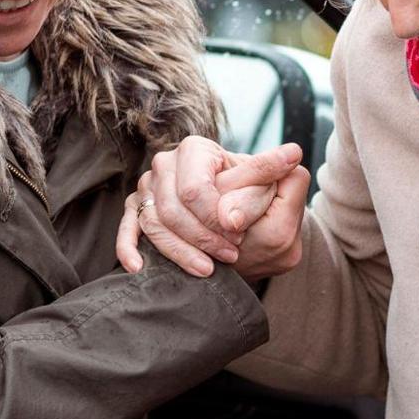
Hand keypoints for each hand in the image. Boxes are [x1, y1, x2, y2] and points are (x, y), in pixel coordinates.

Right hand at [116, 137, 303, 276]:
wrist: (238, 222)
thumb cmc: (252, 200)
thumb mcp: (269, 186)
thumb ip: (276, 173)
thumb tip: (292, 155)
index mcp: (196, 150)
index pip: (195, 189)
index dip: (215, 217)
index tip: (238, 234)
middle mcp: (166, 165)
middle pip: (172, 208)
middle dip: (202, 237)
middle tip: (231, 254)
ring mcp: (147, 189)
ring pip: (154, 224)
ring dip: (181, 251)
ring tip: (209, 268)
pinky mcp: (136, 212)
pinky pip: (126, 230)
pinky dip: (129, 248)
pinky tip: (139, 267)